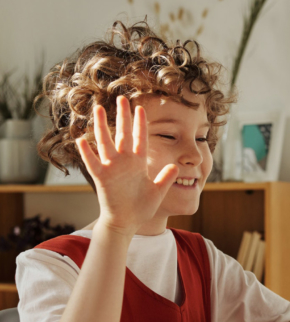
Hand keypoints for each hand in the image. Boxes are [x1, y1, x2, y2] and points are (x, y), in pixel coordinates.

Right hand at [76, 96, 178, 236]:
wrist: (127, 222)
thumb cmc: (141, 207)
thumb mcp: (158, 191)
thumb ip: (165, 178)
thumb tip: (175, 166)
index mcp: (138, 163)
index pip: (140, 138)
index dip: (140, 124)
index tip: (140, 108)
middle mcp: (124, 162)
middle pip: (123, 134)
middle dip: (123, 117)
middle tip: (121, 99)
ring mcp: (112, 169)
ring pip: (106, 143)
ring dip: (102, 126)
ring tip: (99, 109)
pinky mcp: (102, 178)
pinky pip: (93, 163)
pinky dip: (87, 153)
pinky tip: (81, 140)